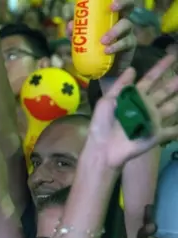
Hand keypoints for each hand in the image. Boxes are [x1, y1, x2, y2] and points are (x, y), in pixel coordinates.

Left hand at [66, 0, 135, 76]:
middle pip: (130, 6)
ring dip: (114, 31)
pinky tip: (107, 51)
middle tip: (112, 8)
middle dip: (123, 3)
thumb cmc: (91, 50)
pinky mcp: (130, 46)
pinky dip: (116, 46)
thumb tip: (70, 25)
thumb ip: (75, 33)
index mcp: (111, 16)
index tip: (108, 0)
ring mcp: (128, 32)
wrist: (99, 69)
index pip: (116, 3)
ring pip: (126, 25)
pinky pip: (126, 43)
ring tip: (103, 41)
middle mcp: (122, 21)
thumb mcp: (81, 41)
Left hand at [86, 54, 177, 168]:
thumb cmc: (102, 124)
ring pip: (173, 106)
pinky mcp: (157, 134)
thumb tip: (132, 68)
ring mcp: (153, 120)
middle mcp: (146, 106)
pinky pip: (173, 131)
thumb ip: (120, 86)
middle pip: (165, 91)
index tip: (171, 56)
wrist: (103, 147)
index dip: (160, 68)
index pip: (150, 80)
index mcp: (134, 98)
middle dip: (175, 82)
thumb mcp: (107, 101)